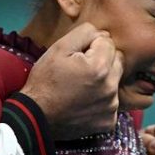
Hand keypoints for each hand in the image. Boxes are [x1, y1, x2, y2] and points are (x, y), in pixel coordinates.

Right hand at [20, 23, 123, 139]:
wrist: (36, 116)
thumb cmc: (45, 80)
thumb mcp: (59, 48)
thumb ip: (85, 33)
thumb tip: (103, 34)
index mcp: (100, 67)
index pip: (108, 42)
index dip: (91, 45)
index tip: (77, 57)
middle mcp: (111, 87)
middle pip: (117, 61)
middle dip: (103, 60)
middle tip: (82, 69)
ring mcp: (111, 106)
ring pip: (116, 81)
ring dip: (104, 79)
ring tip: (82, 86)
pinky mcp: (109, 121)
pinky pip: (111, 102)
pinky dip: (102, 99)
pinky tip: (85, 101)